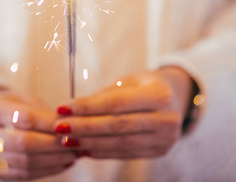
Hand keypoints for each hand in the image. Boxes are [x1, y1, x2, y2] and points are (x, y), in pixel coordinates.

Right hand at [0, 88, 75, 179]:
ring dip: (53, 160)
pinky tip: (62, 164)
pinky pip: (23, 174)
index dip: (49, 124)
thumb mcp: (24, 99)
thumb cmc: (11, 106)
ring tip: (72, 155)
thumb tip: (69, 126)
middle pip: (23, 143)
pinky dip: (46, 170)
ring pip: (24, 162)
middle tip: (75, 144)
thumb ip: (42, 112)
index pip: (23, 118)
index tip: (70, 126)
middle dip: (53, 145)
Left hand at [54, 67, 193, 158]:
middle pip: (117, 126)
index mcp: (160, 94)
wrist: (177, 98)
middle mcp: (167, 119)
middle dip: (84, 127)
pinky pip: (125, 154)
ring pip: (120, 143)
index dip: (87, 107)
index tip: (62, 108)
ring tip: (66, 139)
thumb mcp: (129, 81)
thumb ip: (104, 96)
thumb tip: (73, 111)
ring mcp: (166, 139)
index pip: (116, 103)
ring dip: (89, 143)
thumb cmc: (145, 85)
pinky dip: (102, 152)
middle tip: (59, 127)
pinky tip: (83, 148)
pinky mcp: (160, 151)